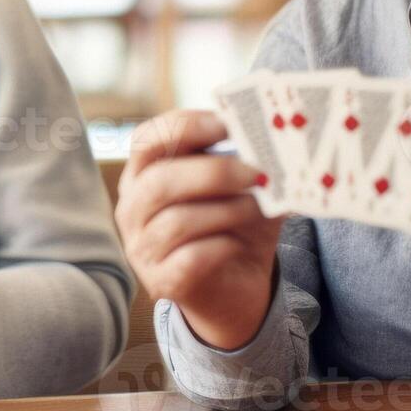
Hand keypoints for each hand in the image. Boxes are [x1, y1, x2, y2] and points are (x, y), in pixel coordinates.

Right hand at [114, 109, 282, 349]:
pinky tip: (238, 244)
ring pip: (177, 221)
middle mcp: (133, 209)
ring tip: (258, 209)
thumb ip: (247, 161)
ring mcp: (142, 248)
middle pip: (159, 181)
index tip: (229, 123)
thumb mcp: (241, 187)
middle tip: (256, 172)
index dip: (186, 127)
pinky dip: (222, 247)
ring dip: (227, 211)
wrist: (235, 287)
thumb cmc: (234, 227)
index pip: (147, 140)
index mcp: (144, 175)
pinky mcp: (162, 281)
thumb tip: (277, 138)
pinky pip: (191, 259)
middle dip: (213, 173)